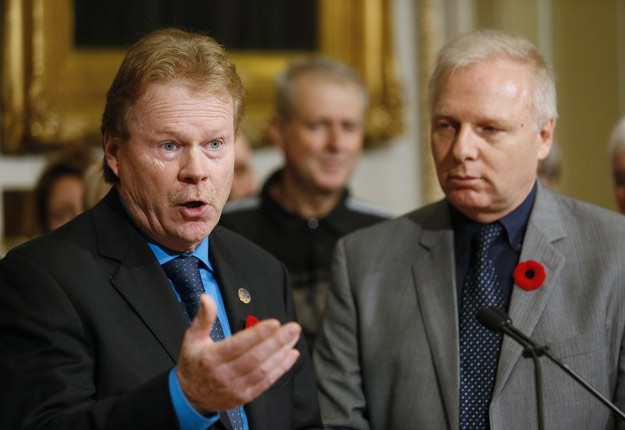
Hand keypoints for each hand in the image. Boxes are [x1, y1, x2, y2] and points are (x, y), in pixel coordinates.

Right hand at [176, 294, 300, 413]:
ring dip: (281, 352)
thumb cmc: (193, 364)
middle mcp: (224, 374)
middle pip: (255, 357)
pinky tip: (290, 355)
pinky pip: (266, 382)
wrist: (190, 396)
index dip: (257, 334)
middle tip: (293, 328)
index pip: (237, 345)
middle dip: (277, 341)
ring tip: (293, 337)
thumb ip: (203, 317)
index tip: (274, 323)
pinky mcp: (245, 396)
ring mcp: (235, 387)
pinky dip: (281, 368)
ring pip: (263, 369)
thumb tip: (206, 298)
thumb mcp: (192, 338)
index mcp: (211, 358)